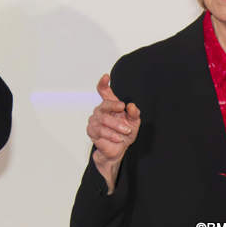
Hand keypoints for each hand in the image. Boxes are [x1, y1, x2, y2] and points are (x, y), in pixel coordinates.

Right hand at [87, 73, 140, 193]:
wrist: (119, 150)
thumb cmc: (125, 133)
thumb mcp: (134, 123)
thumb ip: (134, 113)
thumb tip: (131, 106)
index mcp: (110, 105)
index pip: (103, 91)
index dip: (103, 83)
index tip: (106, 76)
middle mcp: (100, 110)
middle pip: (104, 105)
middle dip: (114, 108)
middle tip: (124, 113)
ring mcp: (94, 120)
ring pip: (103, 119)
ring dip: (116, 126)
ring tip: (125, 132)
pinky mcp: (92, 131)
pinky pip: (100, 131)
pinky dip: (111, 135)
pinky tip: (118, 138)